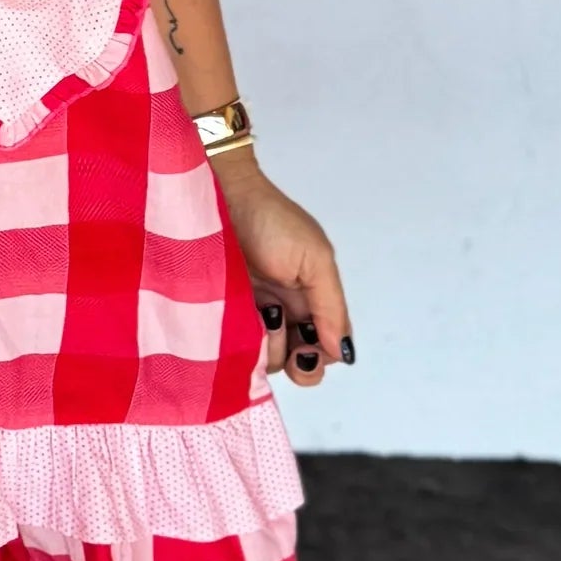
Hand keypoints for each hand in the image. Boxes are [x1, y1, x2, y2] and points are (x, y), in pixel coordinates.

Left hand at [214, 158, 352, 387]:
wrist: (220, 198)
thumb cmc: (272, 221)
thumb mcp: (315, 258)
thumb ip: (331, 306)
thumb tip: (340, 351)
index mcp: (313, 299)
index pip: (327, 346)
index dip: (321, 356)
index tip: (308, 349)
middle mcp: (285, 311)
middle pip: (299, 359)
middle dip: (296, 362)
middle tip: (285, 343)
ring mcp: (253, 315)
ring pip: (268, 359)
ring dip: (267, 348)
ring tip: (259, 315)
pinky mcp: (223, 316)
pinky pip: (236, 348)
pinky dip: (241, 344)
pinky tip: (241, 320)